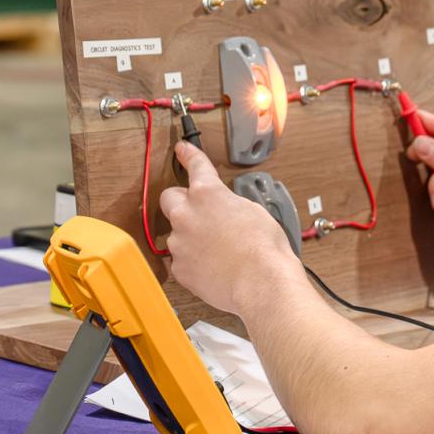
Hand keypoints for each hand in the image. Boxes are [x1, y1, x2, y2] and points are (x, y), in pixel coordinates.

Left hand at [159, 140, 303, 315]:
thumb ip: (229, 204)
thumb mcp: (252, 212)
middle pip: (169, 198)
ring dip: (191, 237)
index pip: (195, 166)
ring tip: (218, 251)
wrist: (261, 283)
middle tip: (198, 213)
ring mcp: (179, 243)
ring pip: (177, 233)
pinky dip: (194, 262)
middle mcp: (187, 215)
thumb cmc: (264, 249)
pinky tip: (214, 267)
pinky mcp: (179, 268)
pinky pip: (181, 260)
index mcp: (207, 195)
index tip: (182, 150)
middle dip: (181, 202)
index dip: (188, 155)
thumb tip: (223, 209)